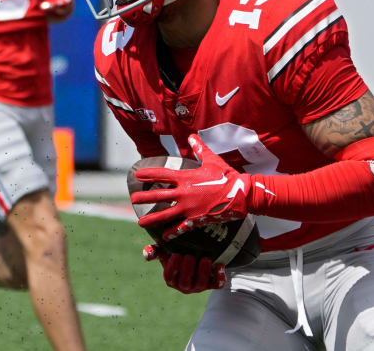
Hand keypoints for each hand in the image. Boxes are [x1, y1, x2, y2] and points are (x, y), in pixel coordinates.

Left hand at [131, 134, 250, 239]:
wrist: (241, 194)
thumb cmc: (226, 176)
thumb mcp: (211, 159)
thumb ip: (199, 148)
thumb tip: (191, 136)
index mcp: (186, 177)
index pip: (162, 174)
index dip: (149, 175)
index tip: (138, 175)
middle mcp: (184, 192)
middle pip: (159, 195)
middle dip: (144, 197)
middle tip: (132, 200)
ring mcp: (189, 207)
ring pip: (166, 214)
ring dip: (152, 218)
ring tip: (140, 222)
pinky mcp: (196, 219)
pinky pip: (181, 227)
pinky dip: (171, 232)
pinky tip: (163, 237)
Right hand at [143, 243, 225, 293]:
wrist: (197, 252)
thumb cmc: (177, 251)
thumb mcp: (165, 250)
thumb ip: (155, 251)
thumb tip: (146, 254)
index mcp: (172, 279)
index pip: (170, 278)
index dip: (173, 268)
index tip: (176, 255)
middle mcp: (185, 285)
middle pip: (185, 283)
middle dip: (187, 270)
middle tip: (189, 256)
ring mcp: (199, 286)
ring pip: (201, 285)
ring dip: (203, 273)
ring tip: (205, 259)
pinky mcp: (212, 283)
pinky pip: (217, 285)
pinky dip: (219, 277)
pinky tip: (220, 265)